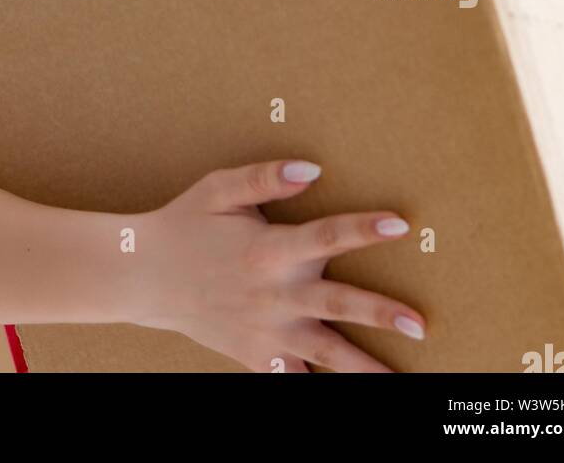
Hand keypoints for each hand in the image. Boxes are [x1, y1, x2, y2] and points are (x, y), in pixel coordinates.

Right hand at [132, 157, 424, 372]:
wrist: (144, 275)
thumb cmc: (187, 223)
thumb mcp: (221, 189)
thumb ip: (266, 177)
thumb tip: (312, 169)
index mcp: (269, 249)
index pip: (326, 234)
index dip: (364, 229)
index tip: (402, 224)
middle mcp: (273, 294)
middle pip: (336, 303)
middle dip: (379, 313)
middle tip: (419, 323)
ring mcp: (266, 330)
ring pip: (324, 352)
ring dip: (364, 367)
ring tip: (400, 380)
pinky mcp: (255, 355)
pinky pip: (291, 378)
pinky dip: (313, 384)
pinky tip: (345, 394)